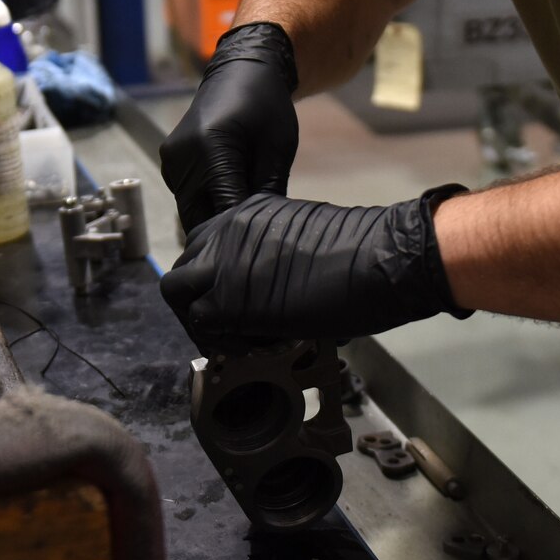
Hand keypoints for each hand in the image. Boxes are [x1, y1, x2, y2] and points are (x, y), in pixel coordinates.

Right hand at [160, 23, 299, 231]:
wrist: (240, 70)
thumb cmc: (266, 105)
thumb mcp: (278, 148)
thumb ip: (269, 191)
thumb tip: (269, 231)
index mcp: (210, 148)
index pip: (224, 208)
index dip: (242, 232)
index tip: (261, 249)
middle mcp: (182, 157)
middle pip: (199, 217)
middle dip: (224, 234)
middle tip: (252, 246)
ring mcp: (171, 160)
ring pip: (191, 211)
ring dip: (214, 220)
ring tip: (243, 226)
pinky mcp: (170, 163)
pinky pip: (187, 197)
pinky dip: (206, 205)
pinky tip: (230, 204)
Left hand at [160, 187, 472, 343]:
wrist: (382, 260)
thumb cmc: (365, 254)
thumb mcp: (308, 241)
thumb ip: (278, 257)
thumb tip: (274, 295)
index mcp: (250, 210)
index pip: (207, 243)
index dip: (215, 277)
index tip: (237, 302)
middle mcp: (229, 228)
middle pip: (186, 264)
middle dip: (199, 298)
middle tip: (231, 327)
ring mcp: (224, 260)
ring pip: (177, 292)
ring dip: (200, 320)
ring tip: (238, 341)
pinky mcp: (227, 297)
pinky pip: (200, 324)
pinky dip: (220, 341)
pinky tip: (254, 348)